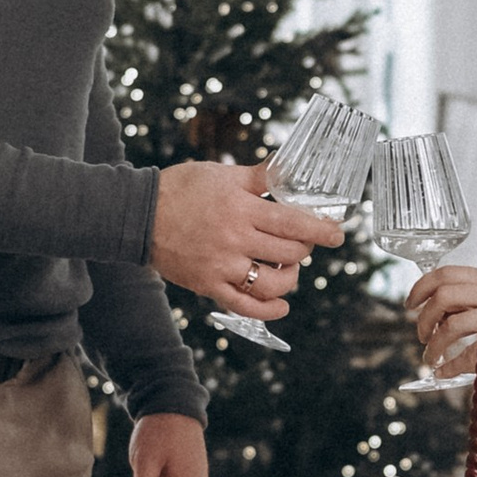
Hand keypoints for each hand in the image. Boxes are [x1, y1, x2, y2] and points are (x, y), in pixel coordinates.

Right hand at [150, 158, 340, 319]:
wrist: (139, 215)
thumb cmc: (181, 189)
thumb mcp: (221, 174)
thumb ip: (258, 176)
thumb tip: (288, 166)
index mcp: (241, 208)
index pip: (293, 222)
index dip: (320, 229)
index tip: (337, 233)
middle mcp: (234, 239)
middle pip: (288, 253)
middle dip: (304, 249)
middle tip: (303, 244)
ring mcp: (221, 266)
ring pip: (272, 283)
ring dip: (290, 278)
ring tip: (289, 269)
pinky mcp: (208, 286)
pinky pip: (245, 306)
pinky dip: (269, 310)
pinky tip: (282, 305)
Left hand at [403, 263, 476, 401]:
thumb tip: (442, 308)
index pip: (449, 272)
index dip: (423, 286)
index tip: (411, 302)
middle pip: (443, 294)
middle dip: (423, 316)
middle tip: (420, 333)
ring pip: (450, 325)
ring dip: (434, 345)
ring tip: (431, 356)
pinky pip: (465, 355)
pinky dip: (449, 366)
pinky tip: (445, 372)